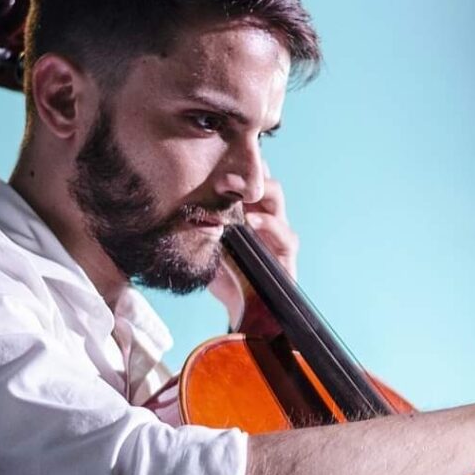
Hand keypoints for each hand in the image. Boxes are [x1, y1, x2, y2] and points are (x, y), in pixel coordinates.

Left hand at [209, 175, 298, 334]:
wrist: (240, 313)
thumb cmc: (222, 277)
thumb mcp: (204, 248)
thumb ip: (199, 230)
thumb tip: (187, 211)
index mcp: (245, 210)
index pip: (245, 178)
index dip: (235, 165)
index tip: (214, 162)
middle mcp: (264, 217)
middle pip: (262, 180)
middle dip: (246, 171)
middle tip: (222, 175)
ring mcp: (277, 234)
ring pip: (276, 198)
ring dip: (258, 189)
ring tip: (236, 190)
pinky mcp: (287, 255)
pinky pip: (286, 234)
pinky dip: (270, 224)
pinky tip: (253, 221)